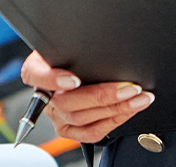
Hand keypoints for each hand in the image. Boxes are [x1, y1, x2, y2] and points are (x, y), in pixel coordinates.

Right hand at [20, 51, 153, 143]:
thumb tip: (103, 42)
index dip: (53, 80)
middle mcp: (44, 96)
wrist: (73, 65)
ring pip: (83, 118)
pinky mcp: (68, 130)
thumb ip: (76, 44)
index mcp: (36, 69)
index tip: (75, 79)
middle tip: (130, 87)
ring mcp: (56, 115)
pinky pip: (91, 132)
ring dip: (117, 108)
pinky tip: (130, 110)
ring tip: (139, 97)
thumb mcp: (68, 42)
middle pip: (67, 102)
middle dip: (103, 96)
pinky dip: (114, 121)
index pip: (36, 75)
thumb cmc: (72, 52)